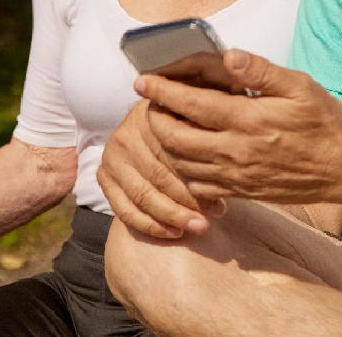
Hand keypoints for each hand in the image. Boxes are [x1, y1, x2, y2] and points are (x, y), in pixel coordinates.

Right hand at [97, 99, 224, 238]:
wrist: (152, 124)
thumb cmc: (189, 120)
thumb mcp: (203, 109)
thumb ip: (216, 115)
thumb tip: (238, 136)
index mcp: (150, 115)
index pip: (173, 154)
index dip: (198, 181)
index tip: (222, 201)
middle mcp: (126, 134)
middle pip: (158, 176)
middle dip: (187, 203)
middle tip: (212, 219)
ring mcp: (113, 155)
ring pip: (143, 195)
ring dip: (171, 216)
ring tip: (198, 228)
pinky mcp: (104, 175)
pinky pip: (123, 208)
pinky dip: (148, 224)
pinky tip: (172, 233)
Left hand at [139, 49, 341, 204]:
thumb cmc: (323, 122)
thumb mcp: (299, 86)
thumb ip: (260, 71)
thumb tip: (229, 55)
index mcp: (247, 120)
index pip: (191, 104)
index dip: (162, 91)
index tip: (142, 80)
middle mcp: (236, 151)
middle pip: (175, 138)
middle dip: (155, 118)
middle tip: (150, 103)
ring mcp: (236, 176)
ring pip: (181, 164)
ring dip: (165, 143)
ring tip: (163, 124)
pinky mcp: (241, 192)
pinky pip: (198, 185)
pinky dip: (182, 170)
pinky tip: (185, 154)